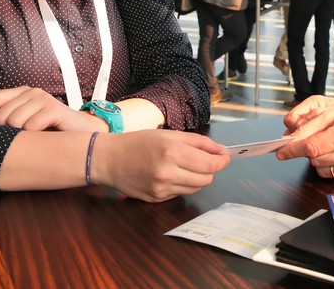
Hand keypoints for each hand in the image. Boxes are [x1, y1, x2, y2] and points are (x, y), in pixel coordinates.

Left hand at [0, 86, 101, 131]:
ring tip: (32, 140)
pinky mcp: (54, 109)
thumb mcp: (22, 124)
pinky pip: (30, 126)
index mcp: (20, 93)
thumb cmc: (51, 131)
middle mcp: (31, 92)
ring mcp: (43, 99)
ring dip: (20, 137)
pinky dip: (33, 137)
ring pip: (13, 122)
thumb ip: (0, 119)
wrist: (83, 135)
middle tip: (18, 141)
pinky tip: (42, 138)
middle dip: (3, 133)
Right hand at [95, 130, 230, 200]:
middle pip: (206, 179)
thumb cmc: (137, 142)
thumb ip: (197, 142)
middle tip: (202, 159)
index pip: (210, 165)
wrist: (108, 160)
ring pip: (195, 188)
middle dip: (209, 169)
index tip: (224, 157)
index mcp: (172, 153)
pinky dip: (181, 184)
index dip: (221, 161)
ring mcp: (161, 189)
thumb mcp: (169, 135)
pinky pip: (180, 193)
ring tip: (183, 165)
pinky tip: (168, 174)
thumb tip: (219, 150)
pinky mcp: (156, 199)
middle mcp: (167, 173)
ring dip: (196, 177)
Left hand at [275, 96, 333, 180]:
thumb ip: (307, 124)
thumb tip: (288, 139)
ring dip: (319, 159)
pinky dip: (331, 166)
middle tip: (318, 138)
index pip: (311, 146)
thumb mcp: (329, 112)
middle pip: (315, 159)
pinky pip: (333, 175)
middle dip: (309, 150)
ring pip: (321, 170)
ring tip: (331, 145)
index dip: (293, 149)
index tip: (280, 151)